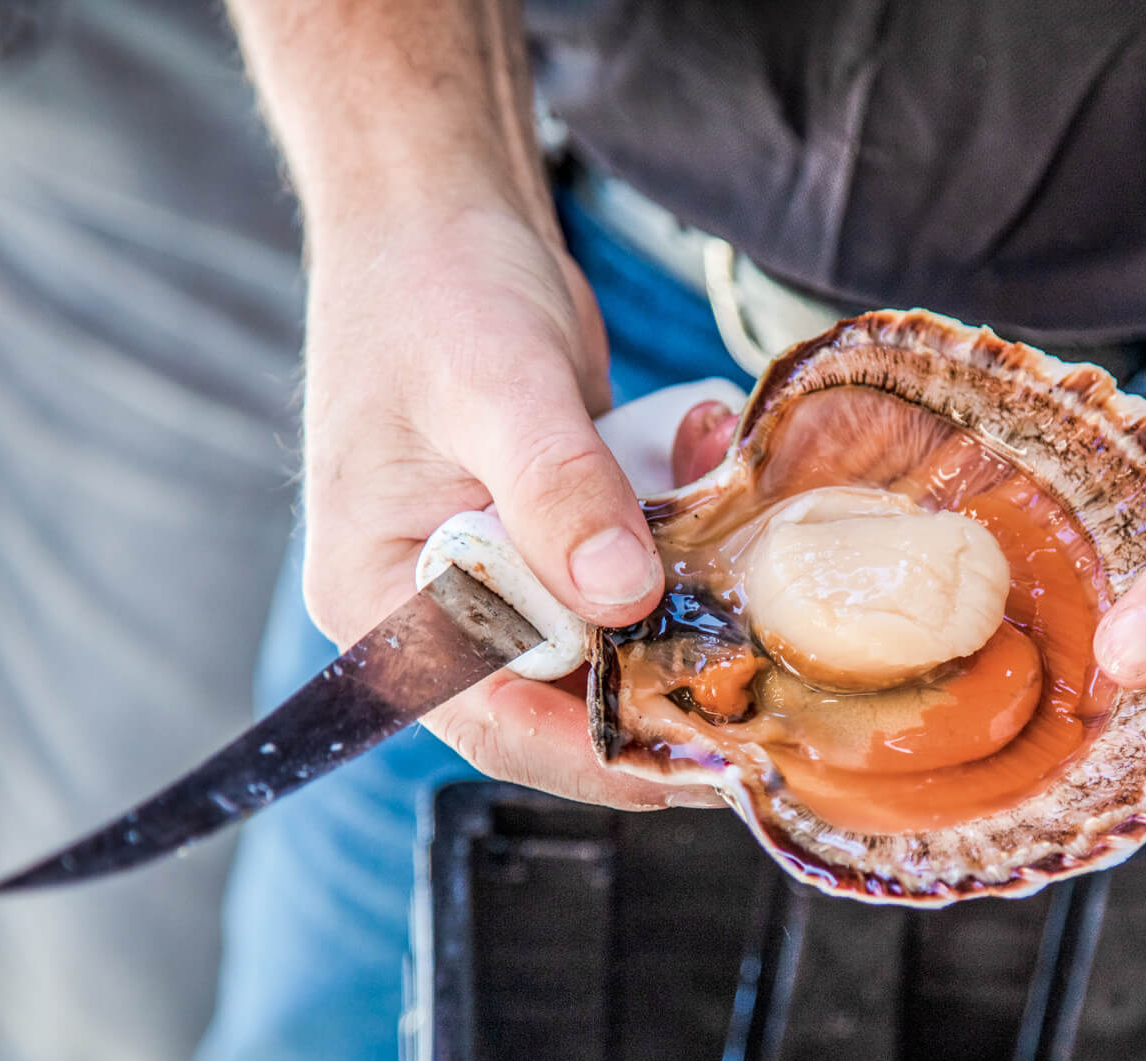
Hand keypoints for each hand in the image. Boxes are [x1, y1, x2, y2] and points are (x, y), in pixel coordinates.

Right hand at [300, 203, 728, 807]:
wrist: (440, 212)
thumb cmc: (435, 288)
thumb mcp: (498, 385)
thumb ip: (558, 490)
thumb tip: (622, 598)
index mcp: (379, 598)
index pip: (491, 721)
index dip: (593, 755)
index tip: (696, 764)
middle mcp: (433, 604)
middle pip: (559, 698)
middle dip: (662, 684)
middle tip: (766, 682)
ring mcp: (497, 571)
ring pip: (608, 637)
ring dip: (683, 598)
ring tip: (748, 547)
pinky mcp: (553, 533)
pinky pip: (629, 571)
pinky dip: (677, 529)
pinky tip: (704, 456)